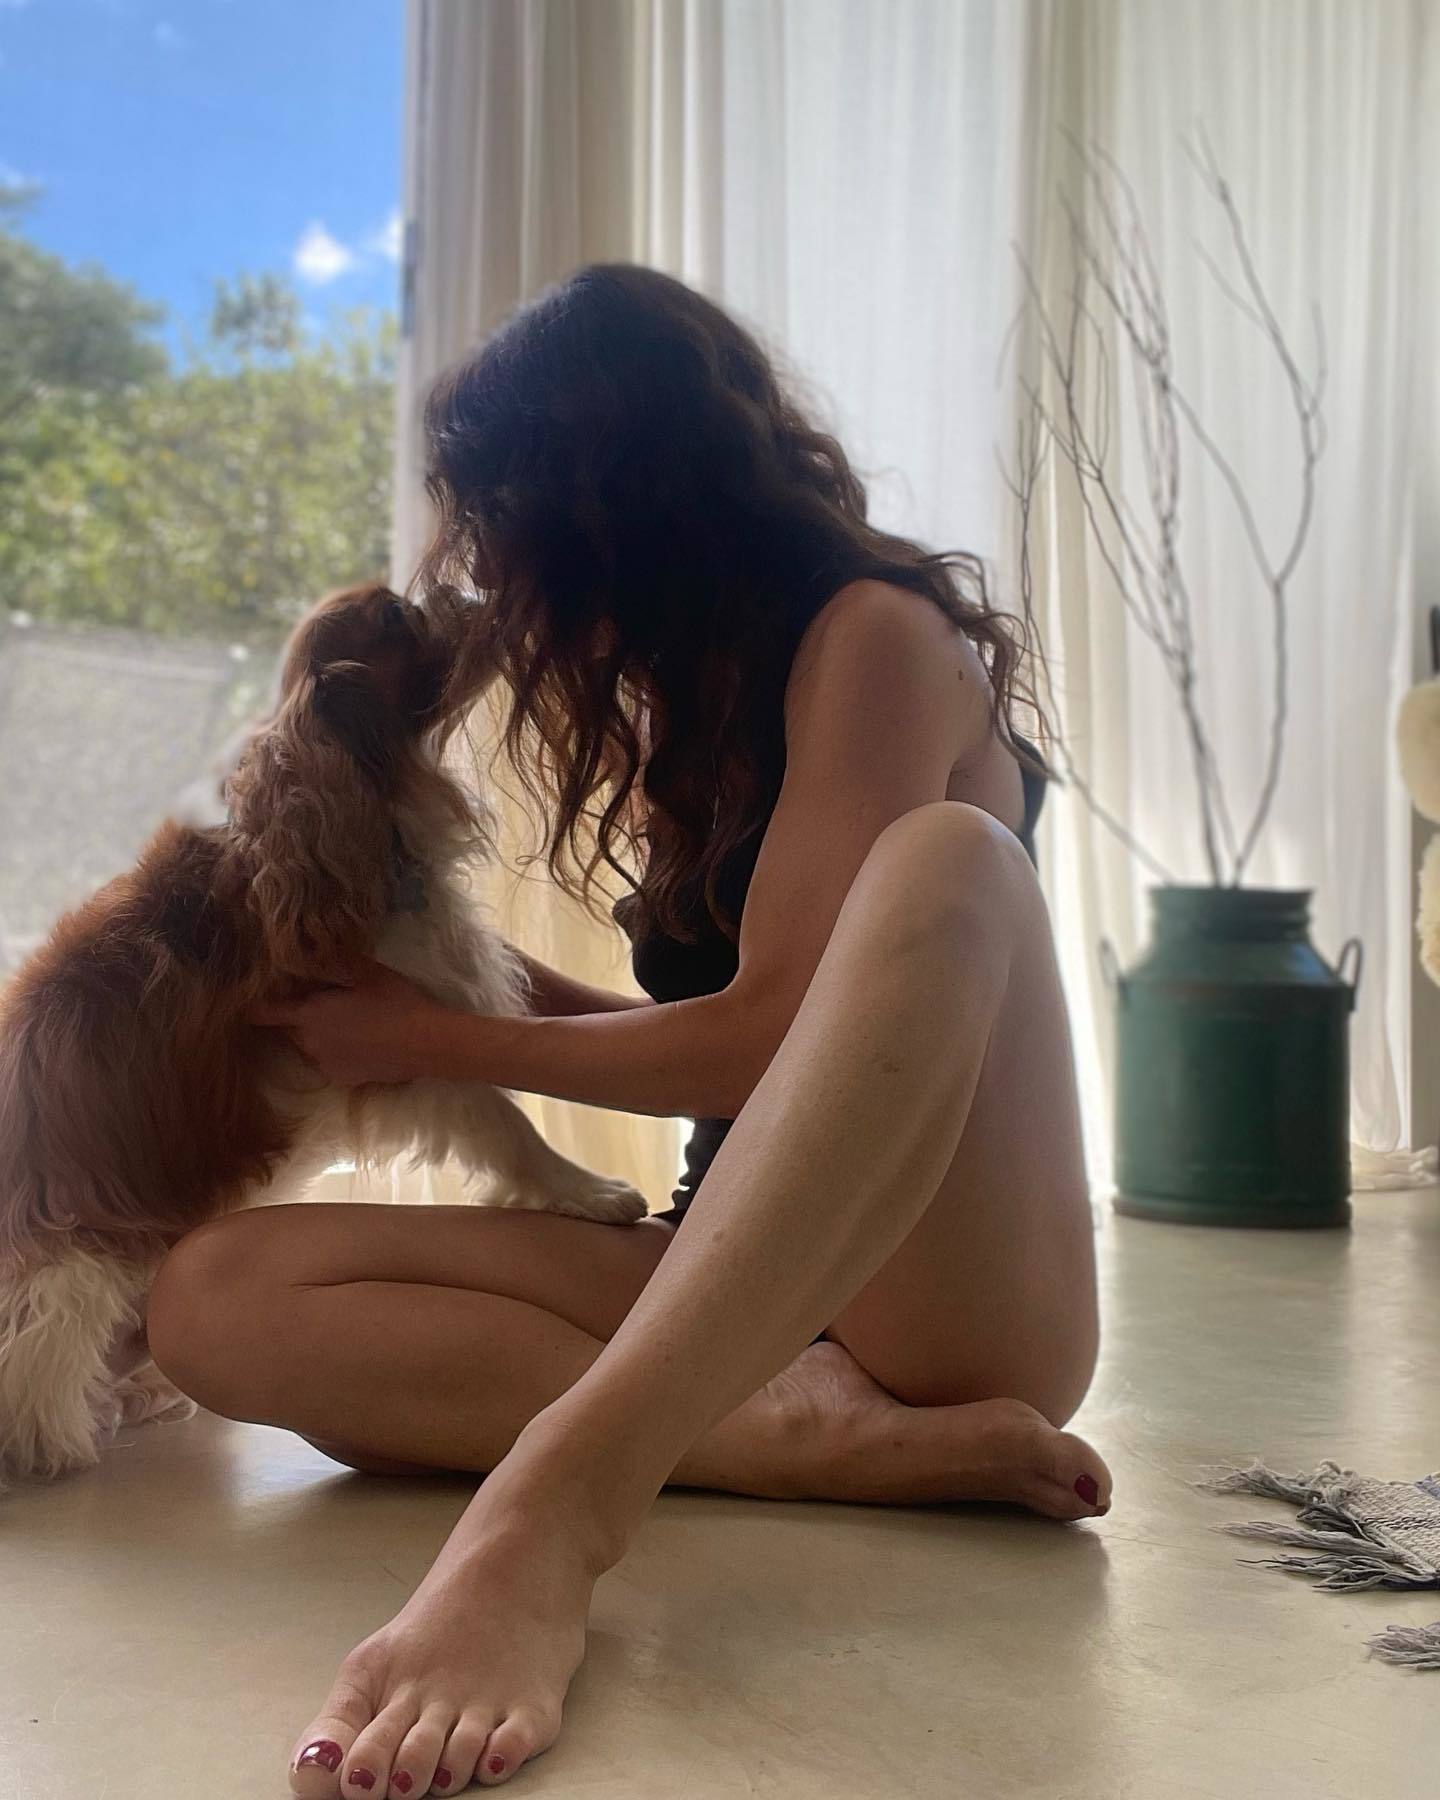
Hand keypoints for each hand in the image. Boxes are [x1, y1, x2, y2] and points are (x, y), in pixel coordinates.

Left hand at [250, 960, 457, 1085]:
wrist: (427, 1044)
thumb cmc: (395, 1001)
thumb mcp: (364, 972)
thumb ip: (328, 965)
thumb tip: (301, 957)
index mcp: (309, 1015)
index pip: (263, 1013)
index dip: (254, 1004)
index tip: (255, 996)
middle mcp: (308, 1043)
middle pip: (287, 1028)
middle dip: (296, 1015)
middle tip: (323, 1000)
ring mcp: (325, 1064)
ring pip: (308, 1045)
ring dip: (317, 1033)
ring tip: (348, 1021)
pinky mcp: (342, 1079)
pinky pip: (328, 1060)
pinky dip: (336, 1051)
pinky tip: (361, 1041)